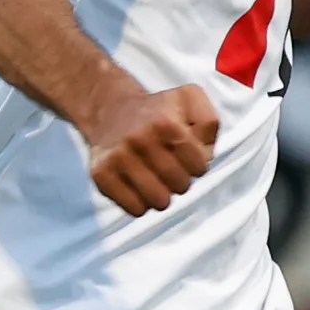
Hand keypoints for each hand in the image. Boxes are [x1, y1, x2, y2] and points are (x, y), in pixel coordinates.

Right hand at [82, 80, 218, 214]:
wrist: (109, 110)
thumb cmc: (157, 111)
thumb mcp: (189, 100)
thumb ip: (208, 123)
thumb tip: (204, 155)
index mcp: (164, 124)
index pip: (198, 168)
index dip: (197, 166)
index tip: (186, 157)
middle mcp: (139, 140)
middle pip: (180, 186)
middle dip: (181, 181)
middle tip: (170, 169)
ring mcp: (118, 158)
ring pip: (159, 202)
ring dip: (162, 195)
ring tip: (155, 179)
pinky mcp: (101, 174)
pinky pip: (135, 209)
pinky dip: (141, 203)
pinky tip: (138, 186)